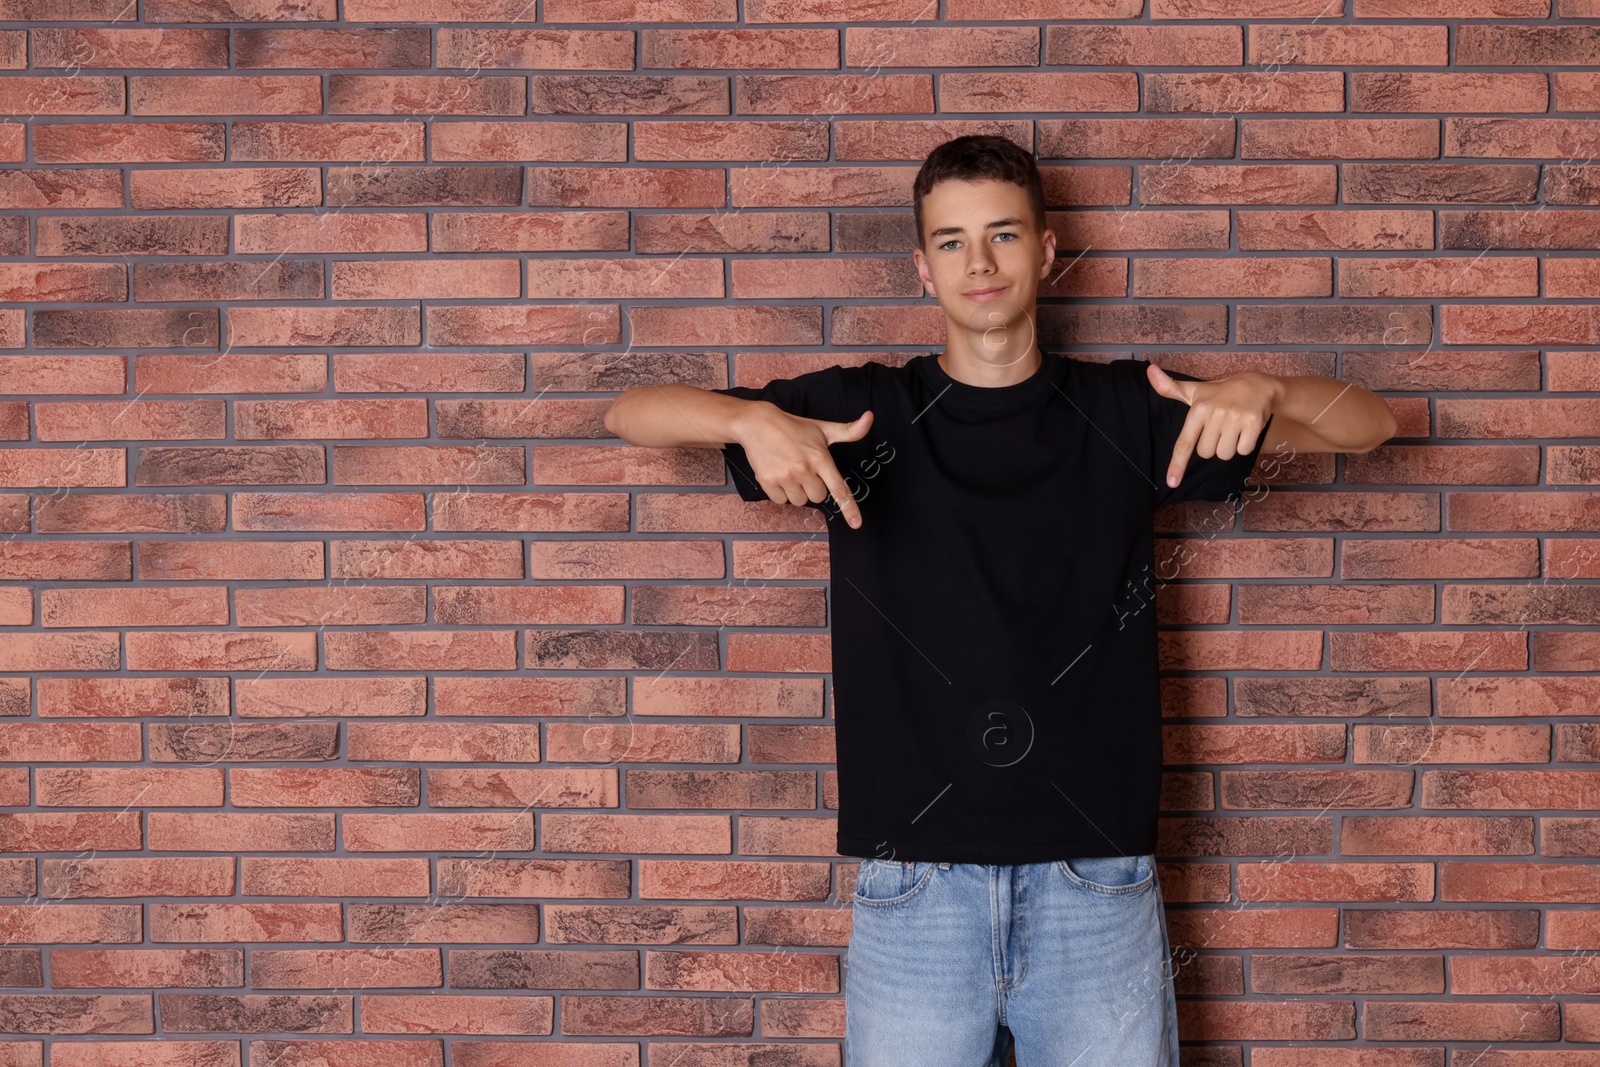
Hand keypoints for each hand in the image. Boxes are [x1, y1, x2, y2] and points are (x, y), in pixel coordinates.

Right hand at [736, 404, 873, 527]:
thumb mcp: (823, 428)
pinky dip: (780, 492)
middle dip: (813, 487)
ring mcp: (785, 477)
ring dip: (796, 491)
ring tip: (789, 470)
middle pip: (818, 497)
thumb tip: (870, 418)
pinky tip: (777, 474)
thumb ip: (849, 431)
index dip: (849, 507)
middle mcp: (804, 469)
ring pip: (800, 501)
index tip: (856, 524)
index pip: (838, 488)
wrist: (758, 424)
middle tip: (804, 469)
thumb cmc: (793, 427)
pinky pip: (781, 501)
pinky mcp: (768, 482)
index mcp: (820, 458)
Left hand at [1147, 363, 1275, 489]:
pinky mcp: (1253, 424)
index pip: (1184, 443)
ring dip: (1228, 447)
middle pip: (1206, 453)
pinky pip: (1243, 451)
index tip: (1172, 482)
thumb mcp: (1195, 391)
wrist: (1258, 386)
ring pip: (1224, 454)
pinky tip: (1245, 430)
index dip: (1177, 464)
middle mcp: (1215, 413)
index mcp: (1198, 409)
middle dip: (1212, 445)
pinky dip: (1244, 445)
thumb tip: (1149, 370)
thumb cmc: (1220, 393)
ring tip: (1233, 428)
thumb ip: (1170, 388)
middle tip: (1220, 428)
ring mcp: (1235, 419)